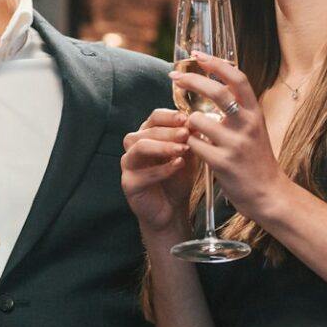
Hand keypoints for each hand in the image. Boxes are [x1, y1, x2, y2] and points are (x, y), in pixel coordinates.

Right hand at [120, 109, 197, 235]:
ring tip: (183, 149)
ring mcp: (129, 163)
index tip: (186, 119)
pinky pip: (143, 173)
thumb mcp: (188, 156)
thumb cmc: (178, 179)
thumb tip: (198, 123)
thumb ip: (190, 140)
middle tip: (187, 133)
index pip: (155, 117)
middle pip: (148, 130)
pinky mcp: (128, 182)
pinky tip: (178, 165)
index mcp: (148, 134)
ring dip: (163, 146)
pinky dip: (163, 168)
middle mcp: (134, 145)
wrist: (172, 209)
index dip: (170, 116)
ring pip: (141, 147)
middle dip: (169, 131)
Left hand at [170, 53, 289, 218]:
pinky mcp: (223, 163)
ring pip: (197, 119)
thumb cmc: (257, 160)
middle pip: (216, 92)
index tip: (198, 55)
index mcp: (255, 113)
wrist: (269, 194)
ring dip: (187, 122)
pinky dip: (187, 143)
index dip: (217, 64)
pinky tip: (190, 148)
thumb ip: (238, 110)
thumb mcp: (254, 129)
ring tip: (189, 130)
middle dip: (191, 80)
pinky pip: (194, 144)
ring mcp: (235, 144)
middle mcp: (248, 124)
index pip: (238, 78)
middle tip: (174, 76)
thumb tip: (215, 87)